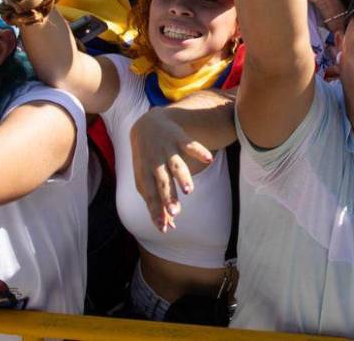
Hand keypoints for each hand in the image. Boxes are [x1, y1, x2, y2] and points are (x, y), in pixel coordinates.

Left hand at [130, 106, 214, 232]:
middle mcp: (155, 163)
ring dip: (182, 177)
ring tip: (189, 190)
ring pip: (175, 165)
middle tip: (175, 213)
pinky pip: (190, 145)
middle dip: (168, 197)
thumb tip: (168, 227)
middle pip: (162, 182)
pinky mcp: (179, 138)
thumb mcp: (146, 179)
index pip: (150, 195)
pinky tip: (208, 160)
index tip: (163, 227)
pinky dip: (199, 151)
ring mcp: (167, 150)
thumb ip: (157, 203)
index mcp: (144, 174)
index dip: (156, 210)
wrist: (146, 125)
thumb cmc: (147, 160)